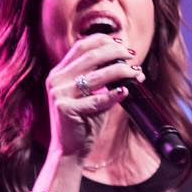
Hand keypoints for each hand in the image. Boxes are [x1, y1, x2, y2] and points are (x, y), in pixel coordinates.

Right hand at [45, 34, 144, 159]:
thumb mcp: (90, 96)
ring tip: (136, 73)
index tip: (122, 44)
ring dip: (120, 72)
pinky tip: (125, 92)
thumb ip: (102, 79)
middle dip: (115, 53)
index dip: (103, 41)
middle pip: (90, 57)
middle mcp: (56, 80)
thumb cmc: (84, 123)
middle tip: (132, 57)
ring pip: (95, 77)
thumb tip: (131, 66)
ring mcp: (59, 94)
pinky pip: (96, 100)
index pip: (81, 46)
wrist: (70, 150)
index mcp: (60, 72)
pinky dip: (113, 96)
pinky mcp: (66, 109)